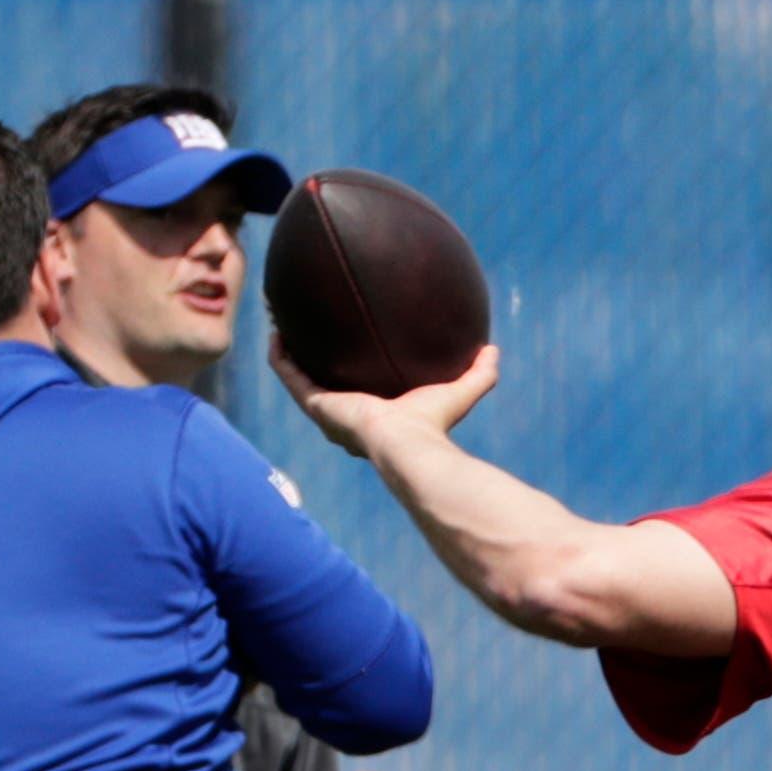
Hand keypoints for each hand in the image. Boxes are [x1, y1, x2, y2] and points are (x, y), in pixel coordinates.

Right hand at [269, 333, 498, 458]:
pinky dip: (281, 356)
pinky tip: (278, 332)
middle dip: (315, 361)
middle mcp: (345, 416)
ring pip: (299, 378)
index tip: (350, 350)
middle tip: (311, 333)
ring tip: (285, 325)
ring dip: (291, 353)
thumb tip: (493, 349)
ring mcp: (326, 412)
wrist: (407, 445)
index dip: (351, 373)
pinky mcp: (315, 405)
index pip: (359, 393)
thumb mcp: (459, 393)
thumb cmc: (432, 425)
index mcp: (375, 415)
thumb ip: (480, 374)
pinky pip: (289, 376)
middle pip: (323, 385)